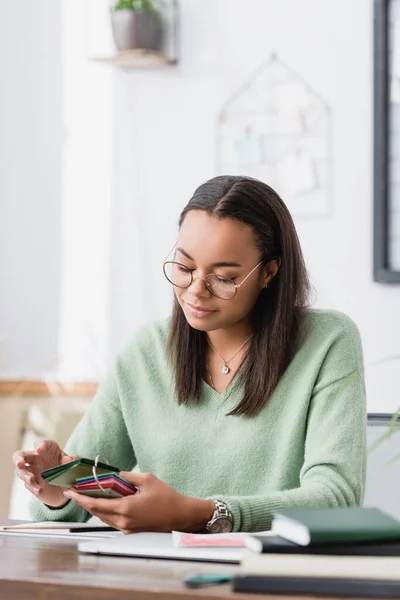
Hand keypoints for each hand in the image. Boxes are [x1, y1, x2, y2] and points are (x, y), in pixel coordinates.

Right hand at [13, 439, 78, 507]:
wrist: (67, 486)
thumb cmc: (69, 468)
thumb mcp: (75, 463)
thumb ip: (74, 460)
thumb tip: (68, 459)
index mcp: (47, 449)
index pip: (40, 443)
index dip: (39, 445)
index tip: (40, 450)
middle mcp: (36, 458)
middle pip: (21, 455)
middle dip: (18, 458)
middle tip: (20, 463)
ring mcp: (32, 471)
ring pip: (21, 471)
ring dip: (24, 475)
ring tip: (32, 478)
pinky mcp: (32, 484)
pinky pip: (28, 485)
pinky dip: (33, 487)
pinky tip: (39, 489)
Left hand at [63, 472, 213, 533]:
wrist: (181, 516)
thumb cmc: (167, 497)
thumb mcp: (148, 479)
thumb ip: (128, 477)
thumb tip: (115, 475)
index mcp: (125, 508)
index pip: (96, 505)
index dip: (80, 499)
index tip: (70, 492)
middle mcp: (123, 521)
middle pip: (97, 513)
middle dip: (85, 502)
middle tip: (76, 492)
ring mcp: (127, 528)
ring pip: (104, 518)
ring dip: (95, 508)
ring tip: (88, 495)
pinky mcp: (131, 531)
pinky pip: (113, 521)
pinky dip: (106, 512)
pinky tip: (106, 503)